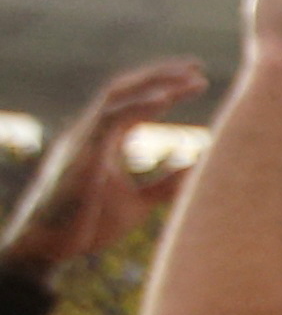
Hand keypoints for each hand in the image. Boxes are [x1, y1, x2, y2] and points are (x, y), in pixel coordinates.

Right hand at [0, 59, 209, 276]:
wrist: (49, 249)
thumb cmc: (86, 226)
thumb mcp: (137, 203)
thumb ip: (165, 185)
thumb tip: (200, 171)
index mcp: (104, 141)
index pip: (135, 102)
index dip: (164, 87)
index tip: (196, 78)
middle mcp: (91, 132)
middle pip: (126, 89)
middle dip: (160, 74)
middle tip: (196, 65)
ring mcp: (82, 139)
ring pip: (118, 95)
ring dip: (155, 83)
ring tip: (191, 78)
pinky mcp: (80, 153)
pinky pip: (109, 119)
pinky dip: (138, 106)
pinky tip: (165, 99)